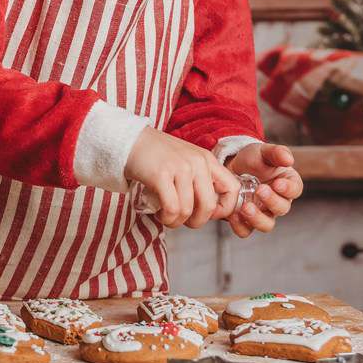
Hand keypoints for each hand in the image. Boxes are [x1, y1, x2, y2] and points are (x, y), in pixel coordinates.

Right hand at [126, 127, 241, 228]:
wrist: (129, 141)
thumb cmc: (157, 156)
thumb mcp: (187, 161)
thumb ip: (201, 180)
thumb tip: (211, 210)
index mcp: (207, 160)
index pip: (233, 189)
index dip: (225, 209)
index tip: (210, 214)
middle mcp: (197, 163)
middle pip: (209, 206)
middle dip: (196, 222)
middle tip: (184, 220)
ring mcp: (180, 168)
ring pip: (188, 211)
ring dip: (176, 221)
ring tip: (167, 216)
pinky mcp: (161, 175)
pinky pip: (172, 208)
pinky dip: (166, 218)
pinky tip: (160, 214)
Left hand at [221, 142, 303, 239]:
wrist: (232, 167)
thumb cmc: (254, 159)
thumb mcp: (264, 152)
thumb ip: (277, 153)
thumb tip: (289, 160)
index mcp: (287, 184)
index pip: (295, 190)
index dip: (288, 189)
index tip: (277, 183)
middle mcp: (278, 202)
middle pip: (282, 209)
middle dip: (271, 201)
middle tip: (259, 189)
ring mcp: (262, 213)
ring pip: (266, 224)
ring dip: (257, 219)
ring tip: (246, 207)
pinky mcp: (246, 220)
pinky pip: (246, 230)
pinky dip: (240, 225)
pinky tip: (233, 215)